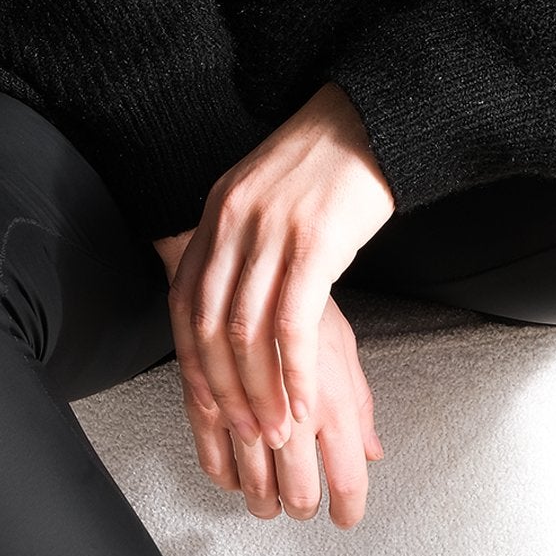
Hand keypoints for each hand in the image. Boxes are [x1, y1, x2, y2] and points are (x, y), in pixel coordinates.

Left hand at [153, 81, 395, 528]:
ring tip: (276, 434)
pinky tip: (305, 403)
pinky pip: (293, 323)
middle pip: (210, 327)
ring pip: (247, 333)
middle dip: (225, 392)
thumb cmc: (328, 166)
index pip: (185, 307)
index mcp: (217, 217)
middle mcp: (233, 224)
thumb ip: (247, 247)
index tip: (209, 411)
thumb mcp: (267, 201)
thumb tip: (243, 302)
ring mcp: (271, 232)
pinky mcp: (314, 243)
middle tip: (244, 437)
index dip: (194, 366)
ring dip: (260, 393)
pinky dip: (294, 372)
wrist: (371, 118)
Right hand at [169, 286, 384, 529]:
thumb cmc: (300, 303)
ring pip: (255, 487)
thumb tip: (372, 452)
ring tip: (270, 500)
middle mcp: (292, 411)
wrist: (250, 261)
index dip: (349, 510)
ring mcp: (248, 411)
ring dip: (264, 502)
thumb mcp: (345, 350)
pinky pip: (214, 460)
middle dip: (303, 509)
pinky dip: (226, 477)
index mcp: (333, 402)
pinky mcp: (208, 401)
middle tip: (305, 505)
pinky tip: (236, 476)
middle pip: (300, 494)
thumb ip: (360, 407)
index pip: (348, 480)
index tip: (346, 518)